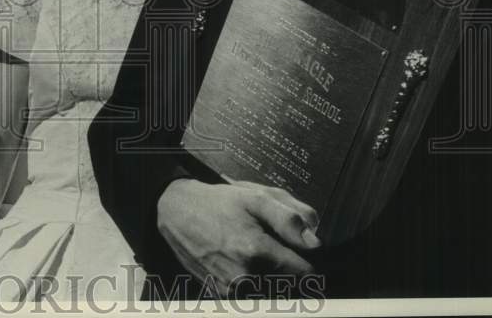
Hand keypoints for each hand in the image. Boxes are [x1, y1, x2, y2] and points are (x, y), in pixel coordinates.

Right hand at [157, 178, 318, 291]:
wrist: (177, 211)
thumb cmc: (217, 202)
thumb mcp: (255, 196)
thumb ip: (290, 217)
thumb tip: (314, 242)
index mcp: (256, 250)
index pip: (304, 273)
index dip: (306, 260)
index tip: (300, 251)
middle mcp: (244, 276)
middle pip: (288, 285)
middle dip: (286, 267)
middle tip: (272, 245)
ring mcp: (230, 289)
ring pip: (269, 292)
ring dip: (270, 277)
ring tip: (253, 251)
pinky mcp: (219, 294)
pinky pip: (250, 295)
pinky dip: (252, 282)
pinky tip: (240, 260)